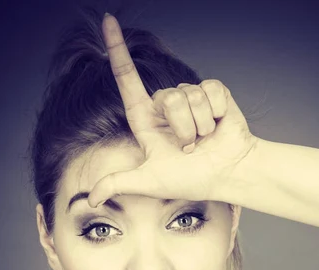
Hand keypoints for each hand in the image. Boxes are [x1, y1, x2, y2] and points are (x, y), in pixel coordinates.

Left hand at [87, 13, 258, 208]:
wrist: (229, 174)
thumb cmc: (191, 179)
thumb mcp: (149, 182)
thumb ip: (118, 183)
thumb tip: (90, 200)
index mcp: (148, 121)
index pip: (127, 81)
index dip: (117, 51)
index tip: (107, 21)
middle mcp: (167, 106)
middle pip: (166, 96)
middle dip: (182, 128)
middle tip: (190, 148)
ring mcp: (191, 98)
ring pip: (189, 95)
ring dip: (200, 125)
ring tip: (205, 140)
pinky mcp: (214, 93)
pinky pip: (210, 90)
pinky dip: (216, 113)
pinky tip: (218, 126)